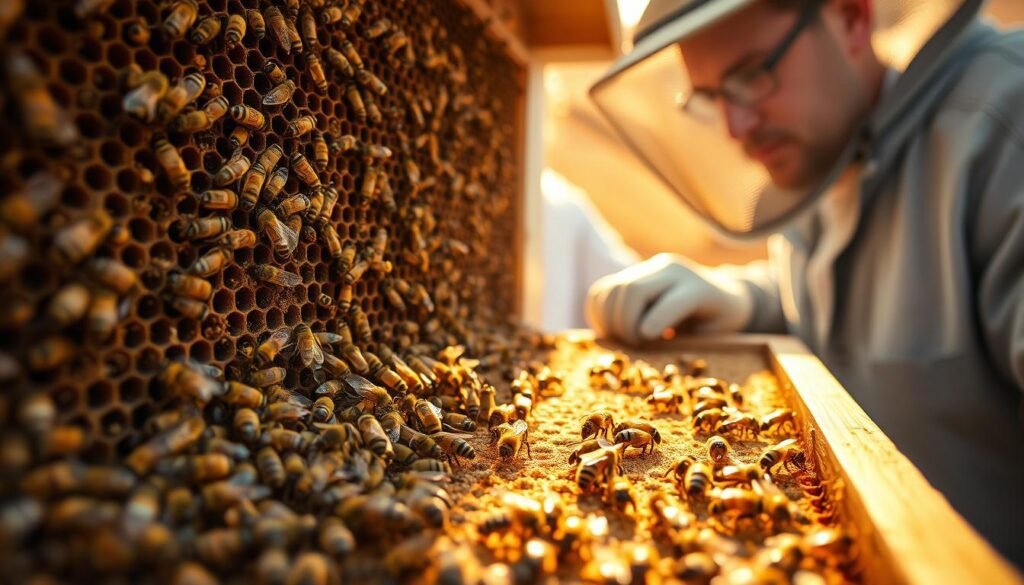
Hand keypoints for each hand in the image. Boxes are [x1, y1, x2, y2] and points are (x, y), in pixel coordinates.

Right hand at [585, 253, 752, 344]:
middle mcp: (671, 271)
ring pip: (613, 289)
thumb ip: (687, 340)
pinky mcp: (632, 274)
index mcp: (698, 288)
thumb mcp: (716, 335)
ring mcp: (648, 269)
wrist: (721, 292)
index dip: (655, 322)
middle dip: (625, 323)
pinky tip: (608, 330)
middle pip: (632, 291)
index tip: (645, 340)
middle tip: (633, 345)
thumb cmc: (719, 322)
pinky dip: (598, 312)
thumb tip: (648, 347)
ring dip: (609, 320)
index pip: (671, 301)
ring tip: (621, 340)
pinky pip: (602, 290)